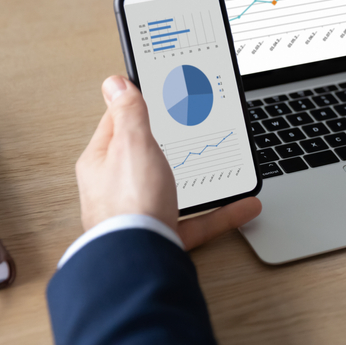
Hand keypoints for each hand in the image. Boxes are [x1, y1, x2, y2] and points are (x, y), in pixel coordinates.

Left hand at [75, 76, 261, 249]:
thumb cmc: (129, 205)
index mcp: (102, 161)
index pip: (118, 123)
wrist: (139, 261)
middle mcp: (117, 188)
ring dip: (203, 177)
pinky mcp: (163, 235)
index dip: (139, 105)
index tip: (159, 94)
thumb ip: (130, 112)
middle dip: (172, 143)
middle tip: (194, 126)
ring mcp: (140, 212)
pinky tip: (243, 205)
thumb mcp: (133, 144)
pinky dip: (221, 212)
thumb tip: (116, 83)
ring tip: (225, 165)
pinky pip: (197, 220)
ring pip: (175, 188)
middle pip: (147, 156)